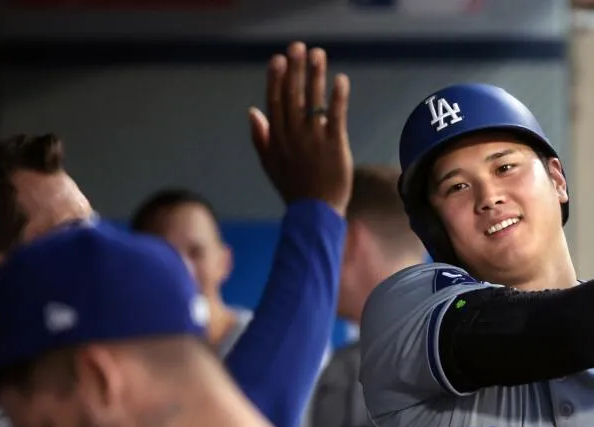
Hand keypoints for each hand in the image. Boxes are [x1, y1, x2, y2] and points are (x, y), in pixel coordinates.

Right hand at [248, 42, 352, 215]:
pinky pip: (336, 117)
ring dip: (315, 76)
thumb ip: (261, 137)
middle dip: (295, 70)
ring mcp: (314, 140)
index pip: (275, 101)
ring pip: (313, 102)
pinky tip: (340, 80)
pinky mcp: (335, 146)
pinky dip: (338, 98)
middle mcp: (294, 135)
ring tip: (318, 54)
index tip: (278, 59)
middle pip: (293, 96)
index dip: (276, 79)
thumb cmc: (294, 188)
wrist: (315, 212)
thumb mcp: (270, 163)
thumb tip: (253, 110)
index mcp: (278, 138)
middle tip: (298, 47)